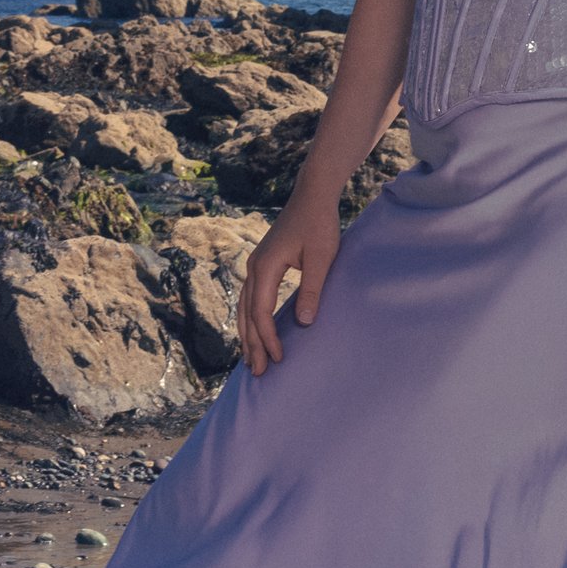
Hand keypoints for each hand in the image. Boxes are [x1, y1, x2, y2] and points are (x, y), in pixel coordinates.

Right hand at [238, 197, 343, 376]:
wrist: (312, 195)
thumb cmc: (320, 224)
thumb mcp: (322, 258)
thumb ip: (312, 290)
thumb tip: (304, 323)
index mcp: (266, 266)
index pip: (261, 311)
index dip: (268, 338)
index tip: (278, 359)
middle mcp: (254, 266)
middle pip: (246, 313)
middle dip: (252, 344)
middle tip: (257, 372)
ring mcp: (255, 264)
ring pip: (244, 306)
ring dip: (248, 334)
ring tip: (250, 359)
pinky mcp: (262, 263)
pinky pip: (250, 297)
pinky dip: (250, 318)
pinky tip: (255, 330)